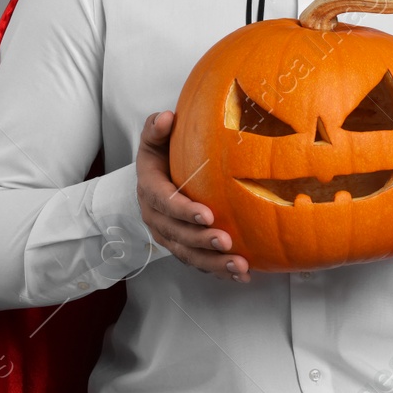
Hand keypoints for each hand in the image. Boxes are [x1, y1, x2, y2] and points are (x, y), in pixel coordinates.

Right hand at [136, 110, 248, 282]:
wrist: (154, 179)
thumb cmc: (160, 156)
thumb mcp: (154, 140)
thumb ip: (156, 129)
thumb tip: (167, 117)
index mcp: (150, 190)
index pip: (165, 202)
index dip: (183, 210)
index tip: (206, 214)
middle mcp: (157, 218)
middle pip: (177, 234)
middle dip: (202, 240)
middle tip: (226, 241)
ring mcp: (168, 235)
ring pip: (189, 254)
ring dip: (214, 263)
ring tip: (240, 266)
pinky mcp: (182, 247)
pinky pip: (199, 263)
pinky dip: (219, 271)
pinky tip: (242, 275)